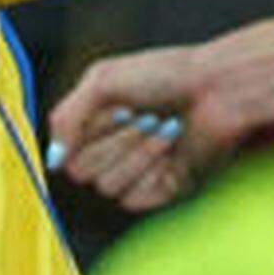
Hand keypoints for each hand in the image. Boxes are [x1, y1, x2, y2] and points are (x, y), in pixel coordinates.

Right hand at [46, 12, 273, 211]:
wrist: (220, 87)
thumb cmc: (166, 74)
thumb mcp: (103, 81)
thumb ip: (66, 117)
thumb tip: (53, 158)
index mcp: (96, 126)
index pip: (66, 153)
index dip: (87, 133)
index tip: (116, 107)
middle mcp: (114, 153)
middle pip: (82, 174)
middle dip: (115, 141)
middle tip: (147, 113)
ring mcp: (139, 174)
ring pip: (107, 188)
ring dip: (137, 153)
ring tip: (166, 126)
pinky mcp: (164, 190)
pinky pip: (133, 200)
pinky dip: (151, 170)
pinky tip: (175, 146)